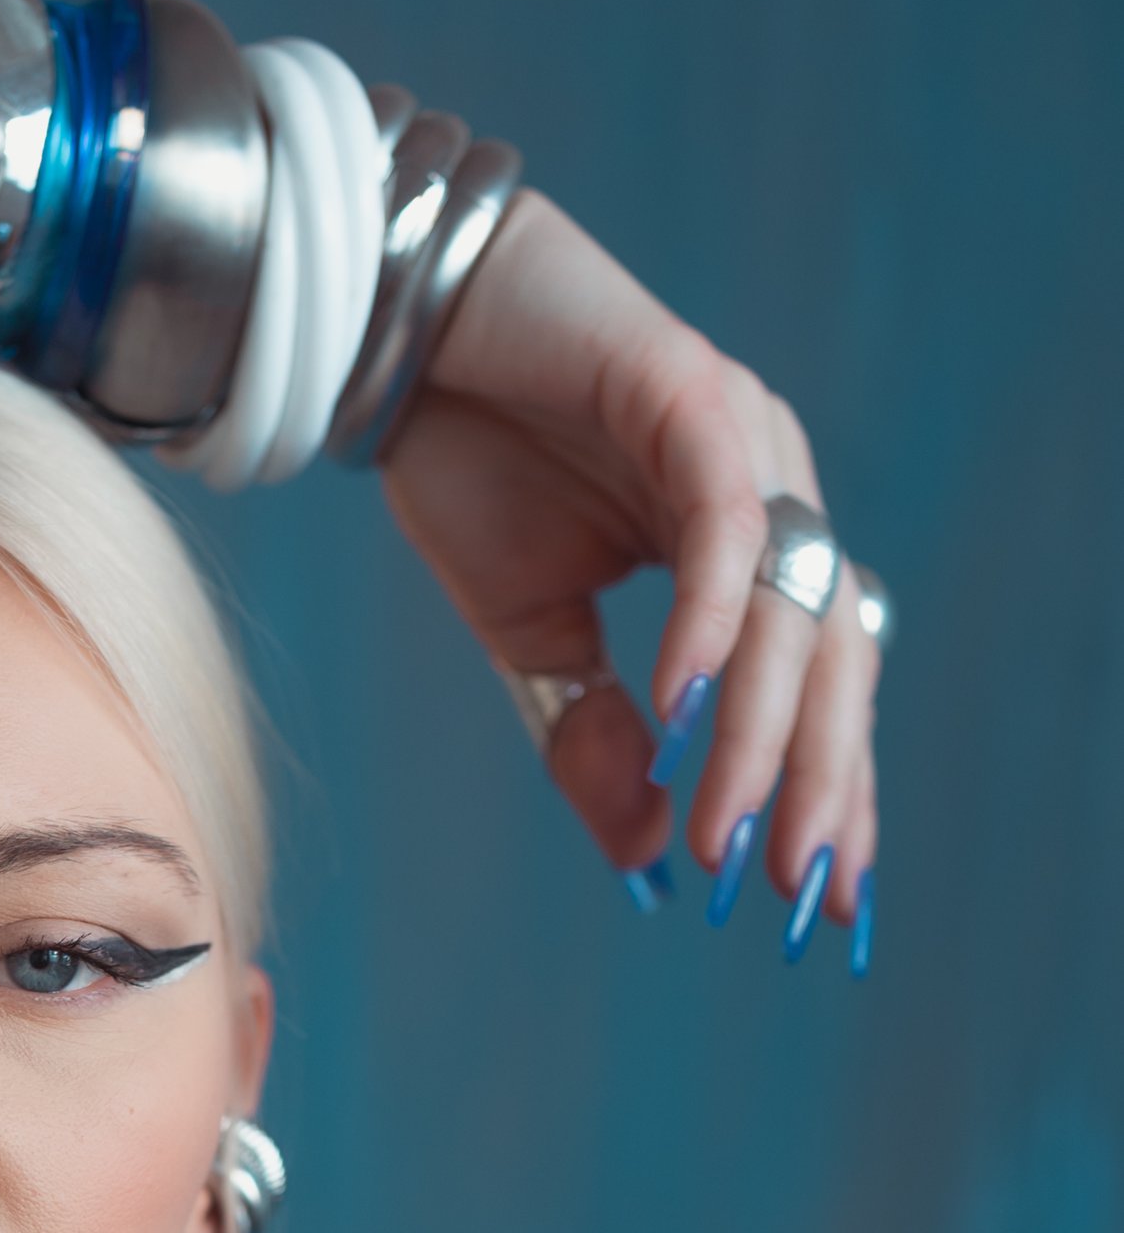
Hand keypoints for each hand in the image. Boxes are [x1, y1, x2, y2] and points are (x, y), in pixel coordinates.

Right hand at [378, 190, 879, 954]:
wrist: (400, 333)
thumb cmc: (470, 463)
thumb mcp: (534, 641)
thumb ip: (595, 738)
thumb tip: (646, 851)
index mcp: (747, 546)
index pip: (819, 684)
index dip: (830, 790)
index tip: (826, 899)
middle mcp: (772, 488)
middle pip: (832, 655)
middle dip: (820, 782)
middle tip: (789, 891)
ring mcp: (745, 439)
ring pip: (788, 602)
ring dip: (761, 731)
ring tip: (727, 831)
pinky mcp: (694, 394)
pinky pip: (726, 527)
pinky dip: (711, 625)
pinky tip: (685, 710)